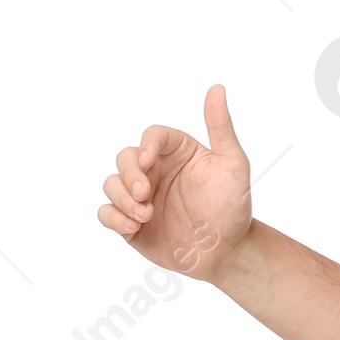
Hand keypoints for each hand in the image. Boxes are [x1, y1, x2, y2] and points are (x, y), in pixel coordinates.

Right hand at [96, 83, 251, 281]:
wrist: (227, 252)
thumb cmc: (232, 207)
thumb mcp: (233, 165)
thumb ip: (220, 127)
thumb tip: (217, 88)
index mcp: (175, 152)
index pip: (152, 135)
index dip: (145, 145)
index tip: (149, 160)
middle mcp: (155, 170)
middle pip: (125, 158)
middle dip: (129, 175)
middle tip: (144, 195)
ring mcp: (141, 196)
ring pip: (112, 184)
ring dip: (121, 199)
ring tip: (144, 217)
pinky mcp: (131, 221)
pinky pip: (106, 213)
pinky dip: (113, 217)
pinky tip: (132, 228)